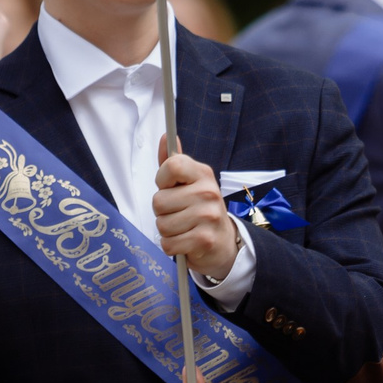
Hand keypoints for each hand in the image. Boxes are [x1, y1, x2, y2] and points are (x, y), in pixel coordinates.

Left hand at [154, 139, 239, 281]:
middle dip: (162, 212)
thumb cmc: (199, 209)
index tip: (170, 188)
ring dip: (167, 231)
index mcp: (203, 174)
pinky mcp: (204, 240)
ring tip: (183, 228)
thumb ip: (173, 162)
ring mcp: (208, 216)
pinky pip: (168, 243)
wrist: (223, 242)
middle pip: (159, 201)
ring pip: (162, 224)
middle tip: (179, 213)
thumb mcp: (188, 183)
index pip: (171, 166)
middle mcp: (208, 192)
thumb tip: (165, 136)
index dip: (162, 180)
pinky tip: (185, 242)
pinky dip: (172, 246)